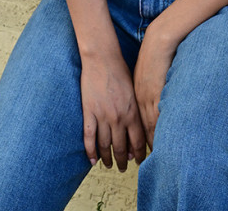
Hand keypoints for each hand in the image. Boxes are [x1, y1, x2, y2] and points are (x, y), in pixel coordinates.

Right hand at [80, 53, 146, 170]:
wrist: (103, 59)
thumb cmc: (121, 72)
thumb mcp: (134, 91)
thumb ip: (136, 111)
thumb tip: (136, 132)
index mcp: (132, 112)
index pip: (138, 141)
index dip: (139, 154)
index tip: (139, 161)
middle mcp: (118, 118)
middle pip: (121, 147)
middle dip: (123, 161)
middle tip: (123, 168)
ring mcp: (102, 116)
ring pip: (105, 145)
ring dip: (108, 158)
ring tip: (109, 165)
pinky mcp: (89, 112)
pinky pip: (89, 138)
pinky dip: (90, 152)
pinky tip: (92, 161)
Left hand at [133, 24, 177, 148]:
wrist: (158, 41)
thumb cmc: (153, 55)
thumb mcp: (145, 73)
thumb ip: (146, 87)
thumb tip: (150, 95)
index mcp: (136, 94)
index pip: (134, 122)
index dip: (134, 137)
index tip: (135, 151)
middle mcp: (140, 99)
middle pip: (138, 128)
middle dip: (137, 146)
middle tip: (137, 162)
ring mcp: (149, 96)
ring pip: (146, 126)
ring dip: (148, 143)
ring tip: (150, 158)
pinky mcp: (158, 93)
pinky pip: (157, 117)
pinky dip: (157, 131)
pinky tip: (160, 141)